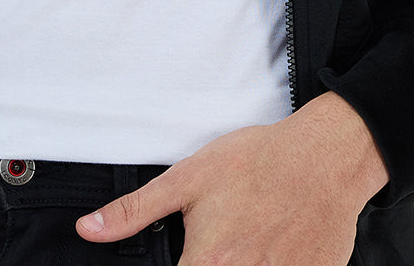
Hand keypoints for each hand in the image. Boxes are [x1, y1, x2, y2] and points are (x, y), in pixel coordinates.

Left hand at [76, 91, 387, 264]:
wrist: (326, 158)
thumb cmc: (258, 161)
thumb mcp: (189, 176)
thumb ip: (136, 211)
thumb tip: (87, 230)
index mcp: (207, 264)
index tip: (186, 257)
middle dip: (207, 265)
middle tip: (219, 244)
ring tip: (245, 241)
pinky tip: (269, 249)